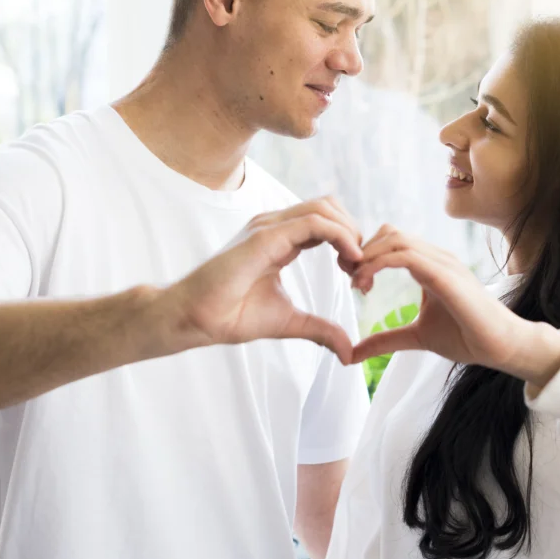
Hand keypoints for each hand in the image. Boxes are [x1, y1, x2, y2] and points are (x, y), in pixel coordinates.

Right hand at [165, 198, 363, 361]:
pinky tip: (349, 259)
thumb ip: (320, 329)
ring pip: (324, 208)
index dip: (349, 243)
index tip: (357, 276)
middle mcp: (276, 227)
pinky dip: (340, 236)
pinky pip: (314, 222)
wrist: (198, 318)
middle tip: (360, 270)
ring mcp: (270, 227)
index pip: (325, 222)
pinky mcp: (266, 236)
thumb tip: (348, 351)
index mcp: (281, 241)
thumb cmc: (232, 315)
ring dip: (350, 232)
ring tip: (356, 265)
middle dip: (354, 233)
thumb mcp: (290, 322)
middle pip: (329, 207)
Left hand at [349, 226, 559, 386]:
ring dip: (368, 256)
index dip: (366, 254)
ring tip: (357, 283)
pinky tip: (367, 283)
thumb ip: (386, 339)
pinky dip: (379, 264)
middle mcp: (435, 257)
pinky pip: (405, 256)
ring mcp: (442, 262)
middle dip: (362, 251)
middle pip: (389, 233)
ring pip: (395, 239)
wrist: (501, 346)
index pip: (391, 241)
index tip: (351, 279)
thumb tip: (352, 354)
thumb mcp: (416, 336)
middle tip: (349, 277)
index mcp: (429, 265)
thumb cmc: (467, 337)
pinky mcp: (445, 274)